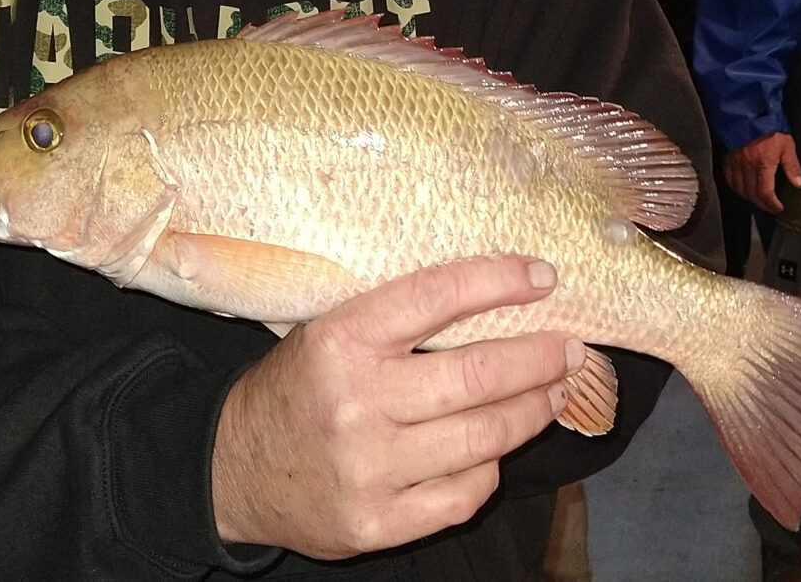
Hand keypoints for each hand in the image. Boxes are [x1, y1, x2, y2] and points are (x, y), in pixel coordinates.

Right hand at [211, 255, 581, 559]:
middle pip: (477, 376)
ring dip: (532, 411)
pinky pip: (463, 494)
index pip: (435, 297)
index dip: (499, 281)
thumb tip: (494, 299)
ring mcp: (368, 470)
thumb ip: (396, 320)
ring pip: (483, 439)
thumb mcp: (328, 333)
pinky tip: (499, 449)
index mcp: (340, 342)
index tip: (543, 277)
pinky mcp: (376, 523)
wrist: (232, 469)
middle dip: (539, 358)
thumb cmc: (296, 389)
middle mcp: (356, 404)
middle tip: (568, 348)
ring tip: (554, 392)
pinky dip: (491, 468)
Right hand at [723, 132, 800, 213]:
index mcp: (762, 164)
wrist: (748, 116)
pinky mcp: (727, 162)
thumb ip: (792, 166)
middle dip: (762, 204)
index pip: (765, 193)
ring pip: (739, 190)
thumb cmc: (769, 130)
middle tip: (770, 206)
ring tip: (759, 200)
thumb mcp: (787, 145)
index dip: (771, 204)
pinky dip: (738, 189)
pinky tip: (744, 189)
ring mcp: (734, 165)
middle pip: (751, 195)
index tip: (778, 208)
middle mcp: (746, 167)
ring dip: (750, 198)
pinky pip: (730, 182)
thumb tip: (799, 184)